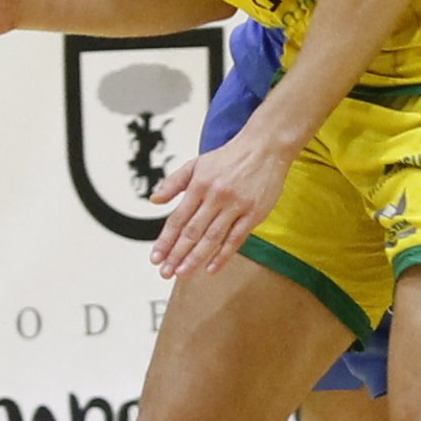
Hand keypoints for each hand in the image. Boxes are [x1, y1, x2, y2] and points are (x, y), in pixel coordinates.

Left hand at [149, 123, 293, 281]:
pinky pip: (236, 238)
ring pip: (212, 237)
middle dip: (177, 254)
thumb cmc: (230, 157)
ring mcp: (236, 206)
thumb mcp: (196, 164)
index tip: (156, 257)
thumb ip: (174, 182)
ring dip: (196, 258)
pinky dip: (223, 255)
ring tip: (183, 273)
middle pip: (192, 232)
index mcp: (199, 185)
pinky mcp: (254, 213)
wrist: (265, 146)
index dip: (165, 240)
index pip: (178, 218)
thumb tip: (154, 200)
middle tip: (165, 272)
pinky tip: (211, 268)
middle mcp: (216, 196)